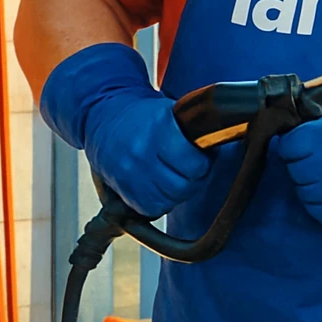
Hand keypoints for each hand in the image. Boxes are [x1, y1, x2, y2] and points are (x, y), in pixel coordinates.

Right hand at [39, 43, 209, 218]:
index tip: (202, 159)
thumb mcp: (171, 112)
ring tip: (173, 178)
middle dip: (193, 180)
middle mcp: (142, 151)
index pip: (194, 164)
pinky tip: (157, 187)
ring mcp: (128, 171)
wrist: (102, 114)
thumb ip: (193, 131)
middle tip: (189, 170)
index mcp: (160, 129)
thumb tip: (219, 146)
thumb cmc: (143, 114)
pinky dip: (158, 203)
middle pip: (183, 186)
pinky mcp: (119, 186)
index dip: (204, 165)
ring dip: (176, 194)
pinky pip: (148, 208)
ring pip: (168, 200)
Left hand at [276, 95, 321, 228]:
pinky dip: (320, 202)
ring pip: (302, 191)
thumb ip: (311, 108)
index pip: (287, 146)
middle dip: (302, 162)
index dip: (295, 143)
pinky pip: (315, 211)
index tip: (306, 143)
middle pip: (293, 169)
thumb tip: (282, 116)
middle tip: (319, 157)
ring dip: (310, 183)